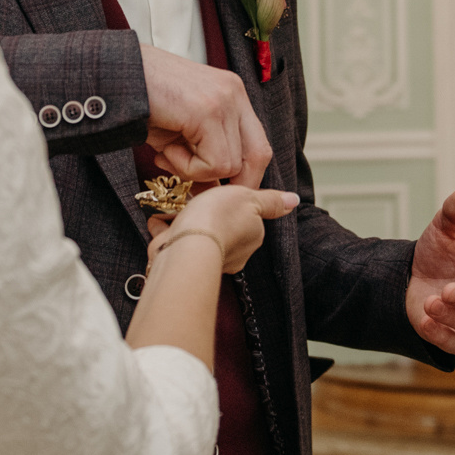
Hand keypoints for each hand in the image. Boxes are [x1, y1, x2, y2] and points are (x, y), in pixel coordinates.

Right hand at [143, 46, 272, 186]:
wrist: (112, 77)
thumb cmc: (141, 102)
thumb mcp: (182, 132)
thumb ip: (204, 156)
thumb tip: (215, 194)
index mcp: (232, 94)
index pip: (257, 145)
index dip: (241, 175)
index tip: (216, 190)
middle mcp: (234, 93)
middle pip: (260, 155)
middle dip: (234, 183)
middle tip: (201, 190)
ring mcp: (224, 100)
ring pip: (232, 164)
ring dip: (197, 172)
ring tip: (168, 154)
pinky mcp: (207, 111)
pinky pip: (213, 163)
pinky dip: (187, 167)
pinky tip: (165, 150)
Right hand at [153, 186, 298, 273]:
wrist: (187, 244)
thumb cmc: (218, 218)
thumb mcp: (249, 197)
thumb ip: (270, 201)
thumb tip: (294, 200)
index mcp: (252, 237)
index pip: (247, 217)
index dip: (231, 202)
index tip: (219, 193)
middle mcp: (234, 253)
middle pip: (220, 227)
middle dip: (206, 213)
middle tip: (194, 198)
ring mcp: (206, 259)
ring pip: (196, 234)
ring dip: (184, 220)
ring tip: (174, 206)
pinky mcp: (182, 261)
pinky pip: (174, 241)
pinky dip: (166, 230)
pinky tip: (161, 220)